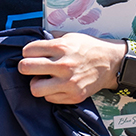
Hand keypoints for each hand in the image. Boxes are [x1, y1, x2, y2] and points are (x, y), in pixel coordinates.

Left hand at [18, 33, 135, 103]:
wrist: (111, 63)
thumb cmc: (88, 48)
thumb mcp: (69, 36)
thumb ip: (50, 39)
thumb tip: (32, 43)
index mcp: (60, 47)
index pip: (27, 50)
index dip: (28, 52)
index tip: (33, 54)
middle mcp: (63, 65)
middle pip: (25, 68)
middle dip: (25, 67)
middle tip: (30, 67)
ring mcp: (68, 82)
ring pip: (35, 89)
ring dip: (37, 83)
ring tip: (44, 79)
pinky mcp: (74, 96)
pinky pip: (49, 98)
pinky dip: (51, 92)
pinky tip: (57, 85)